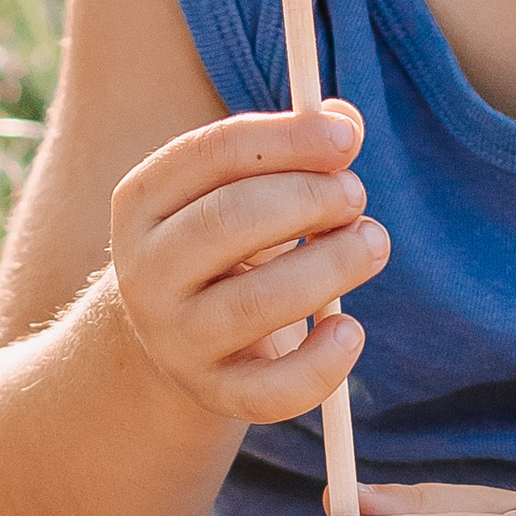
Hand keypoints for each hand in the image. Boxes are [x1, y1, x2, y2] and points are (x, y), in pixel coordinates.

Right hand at [107, 101, 387, 427]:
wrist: (175, 342)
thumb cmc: (225, 247)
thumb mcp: (240, 190)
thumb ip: (292, 150)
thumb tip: (345, 122)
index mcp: (144, 201)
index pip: (212, 153)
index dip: (287, 139)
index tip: (347, 137)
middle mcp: (146, 271)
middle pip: (229, 220)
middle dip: (310, 199)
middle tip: (356, 195)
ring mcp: (175, 338)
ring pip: (256, 303)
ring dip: (332, 266)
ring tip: (371, 244)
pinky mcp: (213, 393)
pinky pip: (271, 390)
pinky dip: (323, 363)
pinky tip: (350, 330)